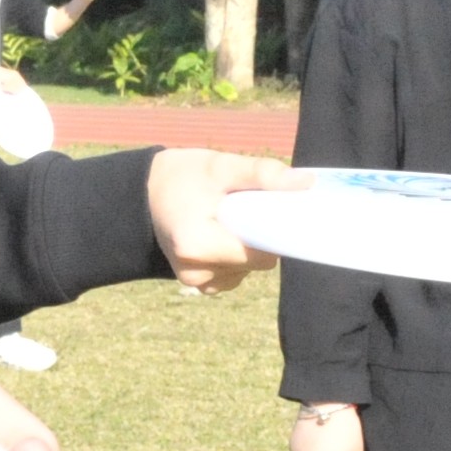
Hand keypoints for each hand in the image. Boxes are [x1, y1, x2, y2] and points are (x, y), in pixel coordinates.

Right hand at [149, 150, 296, 291]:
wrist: (144, 195)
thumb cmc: (182, 177)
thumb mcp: (220, 166)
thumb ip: (263, 174)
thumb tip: (307, 183)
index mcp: (196, 245)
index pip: (261, 252)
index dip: (273, 230)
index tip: (270, 208)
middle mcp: (195, 272)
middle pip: (258, 262)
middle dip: (260, 235)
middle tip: (244, 208)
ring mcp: (197, 282)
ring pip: (249, 269)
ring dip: (248, 246)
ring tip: (229, 220)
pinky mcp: (201, 284)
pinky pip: (236, 274)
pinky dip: (238, 255)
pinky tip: (223, 235)